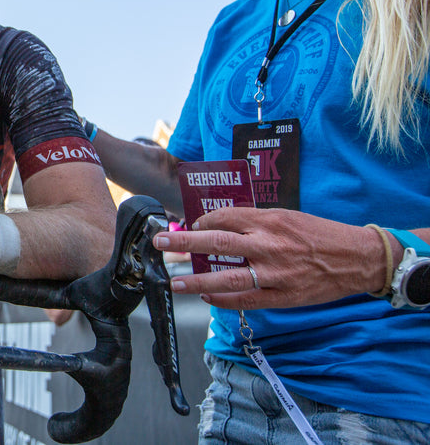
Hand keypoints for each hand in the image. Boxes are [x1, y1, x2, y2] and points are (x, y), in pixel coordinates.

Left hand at [152, 206, 382, 309]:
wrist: (357, 258)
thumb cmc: (321, 235)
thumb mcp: (287, 217)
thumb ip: (256, 222)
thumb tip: (222, 227)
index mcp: (270, 221)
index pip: (224, 218)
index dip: (203, 221)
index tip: (191, 225)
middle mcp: (269, 246)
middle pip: (217, 242)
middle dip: (184, 243)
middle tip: (161, 243)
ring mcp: (275, 274)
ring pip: (227, 278)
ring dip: (196, 281)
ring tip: (175, 282)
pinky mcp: (283, 297)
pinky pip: (246, 301)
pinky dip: (224, 301)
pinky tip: (208, 298)